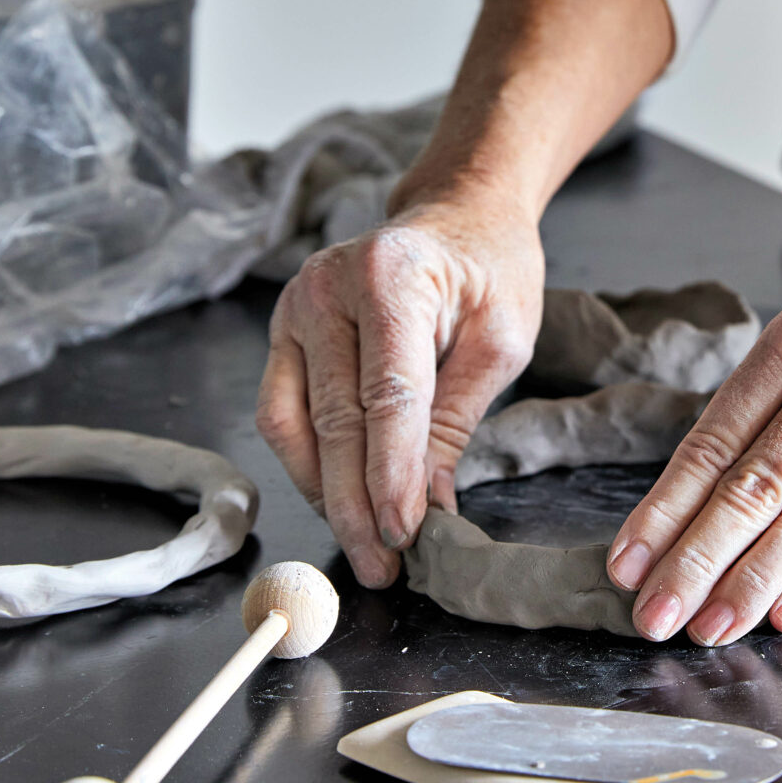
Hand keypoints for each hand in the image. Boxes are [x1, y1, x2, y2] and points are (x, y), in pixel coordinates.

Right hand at [256, 189, 543, 587]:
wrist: (457, 215)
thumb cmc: (489, 269)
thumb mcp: (500, 340)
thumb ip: (457, 422)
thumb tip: (426, 510)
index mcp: (389, 277)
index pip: (385, 397)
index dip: (391, 476)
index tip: (404, 536)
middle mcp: (325, 287)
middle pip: (332, 419)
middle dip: (356, 504)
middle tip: (382, 567)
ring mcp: (293, 307)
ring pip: (291, 425)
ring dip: (323, 495)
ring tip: (363, 547)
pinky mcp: (281, 332)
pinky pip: (281, 412)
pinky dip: (308, 464)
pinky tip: (339, 501)